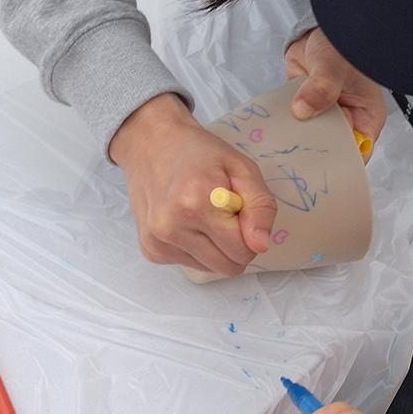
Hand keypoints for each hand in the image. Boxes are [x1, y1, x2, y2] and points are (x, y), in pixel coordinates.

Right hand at [109, 93, 276, 274]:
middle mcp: (172, 226)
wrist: (151, 145)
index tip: (239, 210)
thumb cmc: (200, 153)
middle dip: (235, 244)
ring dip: (215, 247)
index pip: (243, 250)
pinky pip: (191, 264)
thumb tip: (261, 245)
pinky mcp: (150, 249)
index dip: (250, 232)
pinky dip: (196, 248)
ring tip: (203, 215)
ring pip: (211, 269)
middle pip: (228, 266)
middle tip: (224, 214)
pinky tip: (186, 221)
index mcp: (197, 202)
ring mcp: (158, 241)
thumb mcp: (242, 168)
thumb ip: (260, 206)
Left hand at [285, 27, 386, 161]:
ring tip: (280, 149)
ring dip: (298, 139)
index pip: (356, 153)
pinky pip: (296, 124)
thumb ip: (322, 88)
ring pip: (311, 138)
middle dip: (314, 153)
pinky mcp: (306, 108)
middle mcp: (348, 120)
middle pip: (331, 149)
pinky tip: (274, 134)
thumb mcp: (334, 67)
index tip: (318, 169)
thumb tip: (303, 109)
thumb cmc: (341, 44)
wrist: (319, 29)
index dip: (339, 163)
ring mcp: (325, 115)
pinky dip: (286, 127)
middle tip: (294, 161)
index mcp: (366, 118)